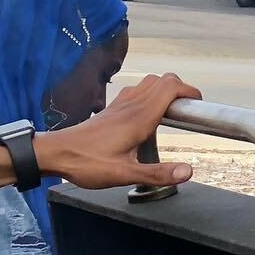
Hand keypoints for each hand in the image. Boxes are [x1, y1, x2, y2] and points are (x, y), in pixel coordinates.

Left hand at [36, 73, 200, 192]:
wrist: (56, 153)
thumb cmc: (87, 164)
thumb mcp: (124, 175)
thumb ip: (157, 173)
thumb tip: (188, 172)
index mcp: (139, 117)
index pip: (171, 87)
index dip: (190, 91)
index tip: (198, 105)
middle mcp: (131, 104)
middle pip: (163, 79)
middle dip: (181, 89)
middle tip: (187, 109)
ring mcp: (119, 104)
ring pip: (149, 82)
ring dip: (164, 89)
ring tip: (171, 111)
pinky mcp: (110, 109)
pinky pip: (136, 91)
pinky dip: (149, 94)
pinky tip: (146, 115)